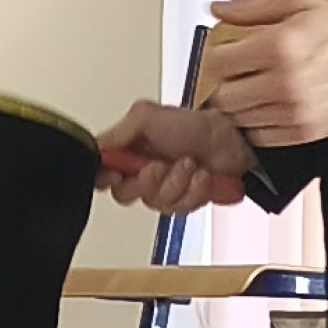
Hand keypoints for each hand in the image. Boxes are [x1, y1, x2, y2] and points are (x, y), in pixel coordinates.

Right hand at [96, 101, 254, 215]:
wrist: (234, 141)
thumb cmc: (196, 125)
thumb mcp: (148, 116)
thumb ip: (118, 132)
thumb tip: (93, 147)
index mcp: (128, 150)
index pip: (101, 172)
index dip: (106, 177)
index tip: (118, 173)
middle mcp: (142, 170)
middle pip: (125, 194)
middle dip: (147, 182)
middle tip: (160, 166)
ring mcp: (163, 188)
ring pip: (154, 204)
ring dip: (176, 184)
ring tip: (189, 164)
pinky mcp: (183, 201)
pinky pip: (178, 210)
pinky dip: (193, 193)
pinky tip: (201, 177)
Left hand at [201, 0, 327, 145]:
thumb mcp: (301, 1)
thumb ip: (253, 6)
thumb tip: (218, 9)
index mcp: (280, 45)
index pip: (218, 61)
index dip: (214, 56)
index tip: (223, 52)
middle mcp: (284, 83)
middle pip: (223, 95)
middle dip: (224, 83)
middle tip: (236, 73)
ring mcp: (294, 112)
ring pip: (238, 119)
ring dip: (239, 105)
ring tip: (254, 88)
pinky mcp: (303, 133)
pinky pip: (259, 137)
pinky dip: (257, 123)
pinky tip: (268, 106)